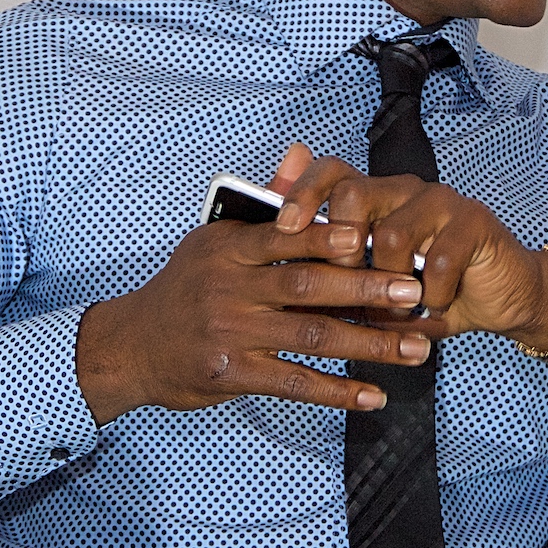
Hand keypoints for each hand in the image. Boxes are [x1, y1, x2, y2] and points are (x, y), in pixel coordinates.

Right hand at [73, 149, 435, 424]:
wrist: (131, 344)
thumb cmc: (186, 286)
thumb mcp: (215, 238)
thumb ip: (267, 202)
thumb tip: (302, 153)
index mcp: (228, 248)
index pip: (284, 236)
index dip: (329, 236)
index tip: (373, 236)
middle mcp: (230, 289)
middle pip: (307, 286)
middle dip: (366, 289)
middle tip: (414, 293)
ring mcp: (232, 334)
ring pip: (311, 338)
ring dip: (369, 344)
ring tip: (416, 348)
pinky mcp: (233, 375)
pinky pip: (294, 383)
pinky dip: (337, 390)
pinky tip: (374, 394)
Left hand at [272, 148, 547, 361]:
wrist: (499, 298)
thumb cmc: (426, 291)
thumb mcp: (371, 286)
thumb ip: (331, 267)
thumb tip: (277, 257)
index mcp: (375, 197)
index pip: (331, 171)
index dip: (303, 192)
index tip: (284, 227)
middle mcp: (405, 190)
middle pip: (355, 192)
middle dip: (343, 247)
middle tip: (350, 282)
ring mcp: (441, 201)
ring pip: (393, 234)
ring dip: (390, 286)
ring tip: (400, 311)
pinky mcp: (474, 221)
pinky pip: (439, 259)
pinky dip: (432, 295)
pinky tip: (435, 306)